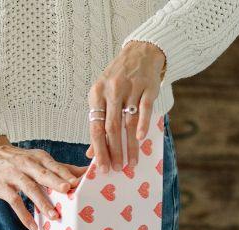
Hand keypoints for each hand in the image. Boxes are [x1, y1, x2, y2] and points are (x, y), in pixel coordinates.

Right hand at [0, 136, 87, 229]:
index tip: (78, 182)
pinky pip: (15, 202)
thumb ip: (61, 168)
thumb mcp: (39, 159)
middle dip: (55, 182)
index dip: (65, 173)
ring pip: (30, 189)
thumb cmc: (20, 159)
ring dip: (42, 203)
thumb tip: (86, 172)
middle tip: (67, 191)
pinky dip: (24, 215)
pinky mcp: (4, 188)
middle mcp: (28, 164)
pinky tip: (33, 226)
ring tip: (54, 216)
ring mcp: (14, 176)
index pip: (55, 166)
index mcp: (39, 158)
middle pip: (43, 174)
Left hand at [87, 41, 165, 172]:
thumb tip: (91, 153)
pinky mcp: (147, 86)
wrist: (140, 52)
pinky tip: (141, 139)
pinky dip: (142, 124)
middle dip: (114, 151)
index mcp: (96, 95)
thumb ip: (98, 124)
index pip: (95, 128)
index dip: (99, 150)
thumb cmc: (119, 80)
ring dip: (130, 145)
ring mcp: (130, 87)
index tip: (102, 168)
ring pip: (128, 122)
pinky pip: (144, 108)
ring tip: (132, 162)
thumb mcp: (103, 97)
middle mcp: (111, 91)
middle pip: (110, 127)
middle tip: (117, 169)